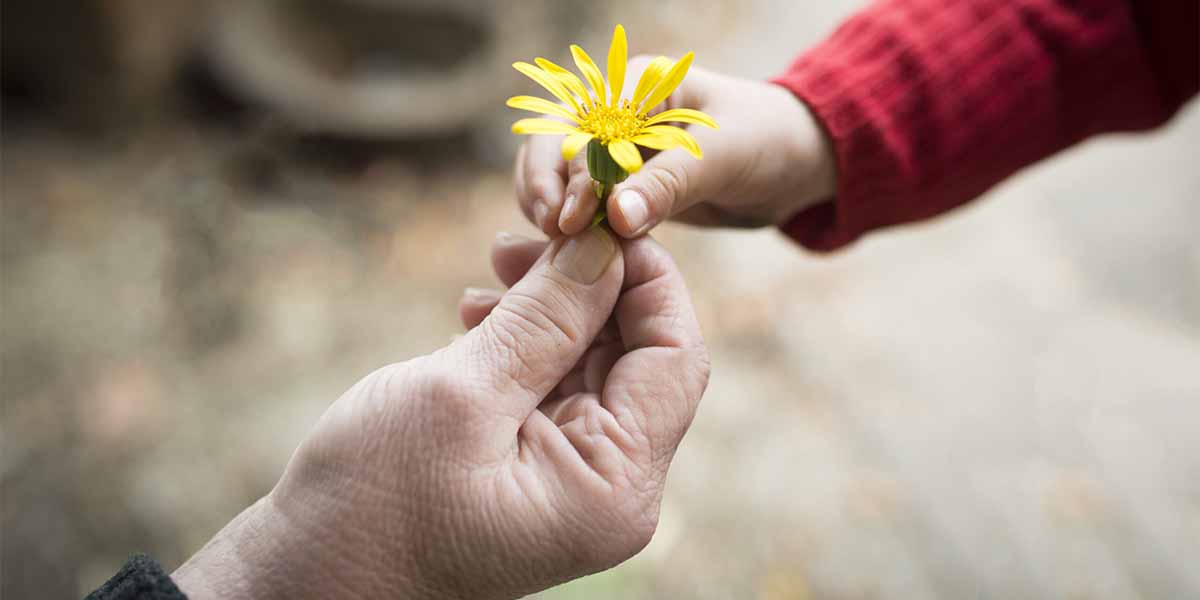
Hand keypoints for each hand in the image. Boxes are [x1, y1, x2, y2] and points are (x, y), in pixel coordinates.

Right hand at [172, 228, 709, 598]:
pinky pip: (553, 385)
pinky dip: (526, 340)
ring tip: (493, 268)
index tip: (598, 217)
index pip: (675, 357)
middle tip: (524, 236)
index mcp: (615, 486)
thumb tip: (606, 244)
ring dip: (552, 306)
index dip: (647, 277)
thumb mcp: (463, 393)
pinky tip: (479, 315)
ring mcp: (574, 480)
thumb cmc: (372, 503)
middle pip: (638, 355)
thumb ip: (545, 317)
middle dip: (591, 284)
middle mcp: (611, 487)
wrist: (308, 576)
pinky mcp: (535, 467)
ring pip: (593, 362)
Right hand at [515, 57, 836, 237]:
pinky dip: (569, 222)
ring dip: (548, 203)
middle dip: (545, 183)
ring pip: (556, 172)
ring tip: (553, 242)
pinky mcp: (621, 185)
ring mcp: (614, 149)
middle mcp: (618, 112)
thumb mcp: (724, 158)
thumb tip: (616, 217)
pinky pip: (580, 201)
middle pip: (553, 142)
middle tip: (552, 229)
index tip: (574, 219)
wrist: (795, 164)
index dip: (575, 172)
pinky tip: (569, 249)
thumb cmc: (768, 143)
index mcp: (640, 85)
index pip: (586, 125)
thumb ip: (670, 185)